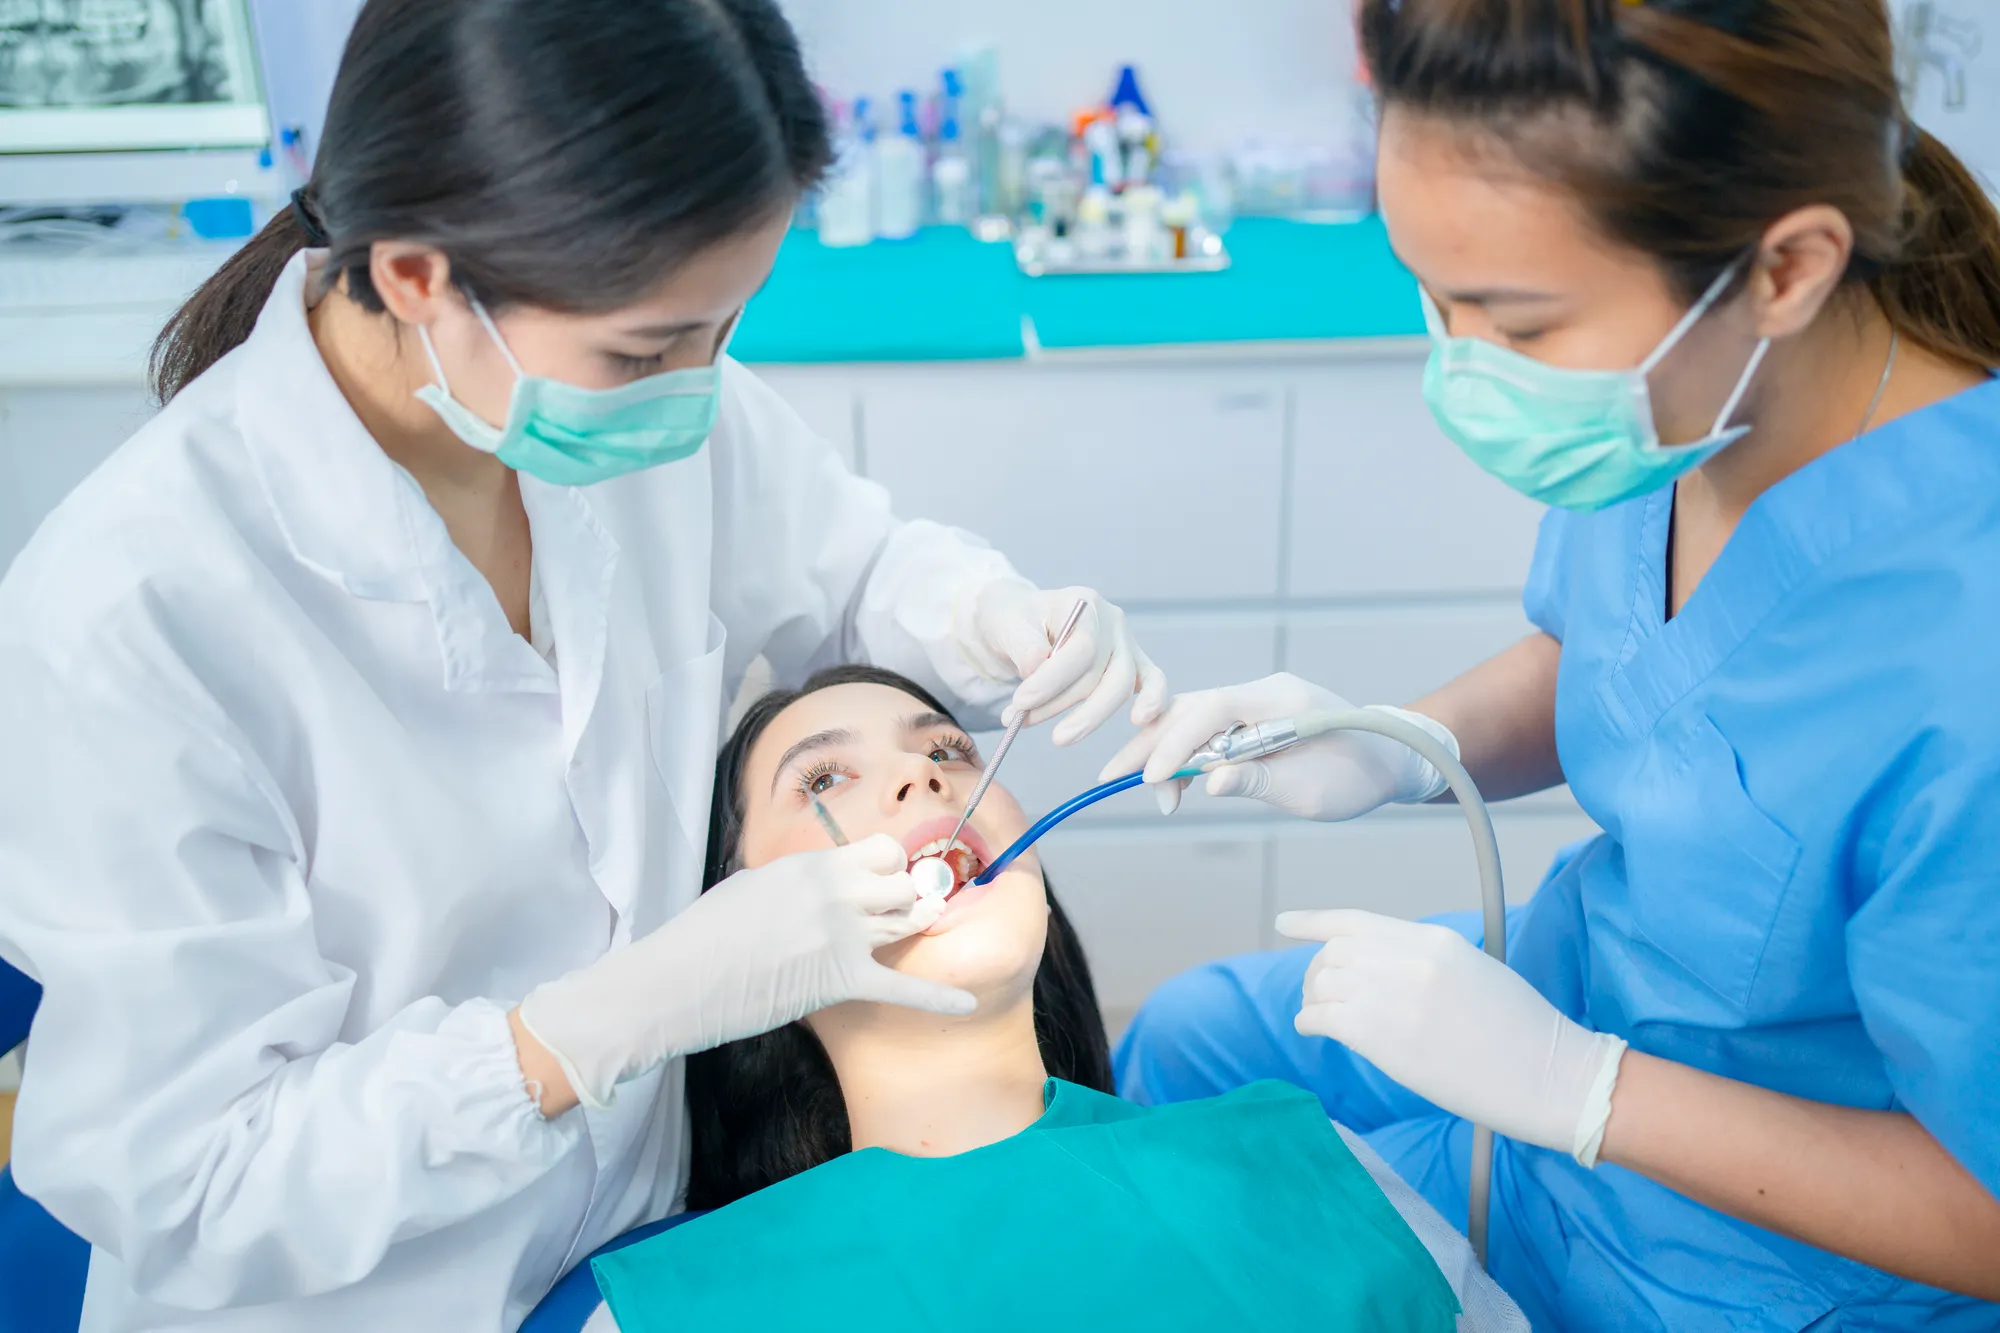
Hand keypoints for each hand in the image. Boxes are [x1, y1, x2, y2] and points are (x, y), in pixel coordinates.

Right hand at [517, 835, 971, 1110]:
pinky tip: (967, 1001)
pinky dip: (938, 996)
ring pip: (905, 922)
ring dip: (912, 926)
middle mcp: (833, 891)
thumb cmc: (704, 935)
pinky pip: (903, 986)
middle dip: (903, 897)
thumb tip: (820, 880)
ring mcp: (840, 935)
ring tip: (924, 925)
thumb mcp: (751, 886)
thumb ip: (796, 880)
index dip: (888, 865)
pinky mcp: (840, 980)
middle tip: (901, 910)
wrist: (676, 982)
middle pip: (900, 884)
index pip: (880, 849)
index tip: (885, 879)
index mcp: (810, 863)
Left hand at [960, 580, 1167, 743]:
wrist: (1020, 626)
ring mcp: (1126, 644)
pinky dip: (1152, 702)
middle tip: (1023, 720)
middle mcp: (1112, 621)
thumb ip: (1022, 645)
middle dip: (1060, 703)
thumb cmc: (1013, 622)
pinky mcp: (1134, 665)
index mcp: (1083, 602)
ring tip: (1054, 735)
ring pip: (1119, 687)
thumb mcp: (1004, 624)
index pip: (1081, 647)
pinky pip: (1153, 683)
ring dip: (1086, 717)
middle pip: (1101, 672)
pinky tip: (1140, 720)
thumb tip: (1036, 668)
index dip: (1052, 680)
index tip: (1020, 702)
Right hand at [1100, 673, 1456, 816]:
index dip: (1176, 742)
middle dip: (1151, 743)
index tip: (1153, 780)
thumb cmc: (1357, 776)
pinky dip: (1184, 751)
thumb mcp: (1311, 791)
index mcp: (1282, 701)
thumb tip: (1206, 785)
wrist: (1392, 758)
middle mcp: (1264, 691)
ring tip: (1134, 784)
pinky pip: (1209, 727)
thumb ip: (1258, 781)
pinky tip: (1168, 780)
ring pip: (1194, 716)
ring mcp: (1258, 700)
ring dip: (1162, 749)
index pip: (1214, 710)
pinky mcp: (1254, 715)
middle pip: (1193, 708)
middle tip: (1112, 777)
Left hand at [1277, 910, 1626, 1164]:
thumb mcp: (1476, 972)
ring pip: (1322, 982)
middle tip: (1319, 994)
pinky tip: (1312, 1031)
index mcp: (1434, 939)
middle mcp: (1409, 959)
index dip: (1314, 920)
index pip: (1356, 920)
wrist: (1551, 1075)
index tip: (1284, 921)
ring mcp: (1394, 995)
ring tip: (1320, 1016)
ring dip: (1313, 998)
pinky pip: (1322, 1017)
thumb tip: (1377, 970)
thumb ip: (1424, 962)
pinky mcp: (1383, 1036)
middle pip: (1333, 952)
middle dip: (1317, 971)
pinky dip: (1309, 1022)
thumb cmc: (1522, 1034)